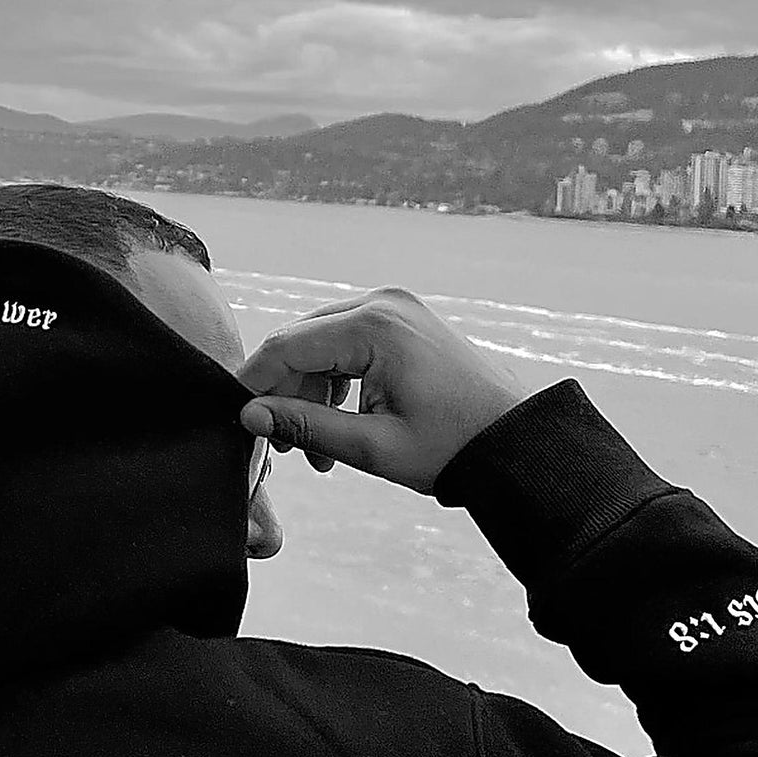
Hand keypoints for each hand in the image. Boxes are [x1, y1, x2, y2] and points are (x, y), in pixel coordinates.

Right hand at [238, 287, 525, 493]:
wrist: (519, 441)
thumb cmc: (456, 446)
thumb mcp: (374, 446)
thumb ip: (306, 427)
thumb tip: (249, 416)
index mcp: (376, 326)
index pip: (287, 346)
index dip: (255, 383)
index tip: (239, 419)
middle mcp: (383, 304)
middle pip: (302, 342)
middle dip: (285, 394)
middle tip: (283, 447)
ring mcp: (396, 309)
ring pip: (323, 345)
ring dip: (311, 394)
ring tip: (319, 452)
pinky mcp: (404, 322)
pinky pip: (349, 344)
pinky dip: (337, 383)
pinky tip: (341, 425)